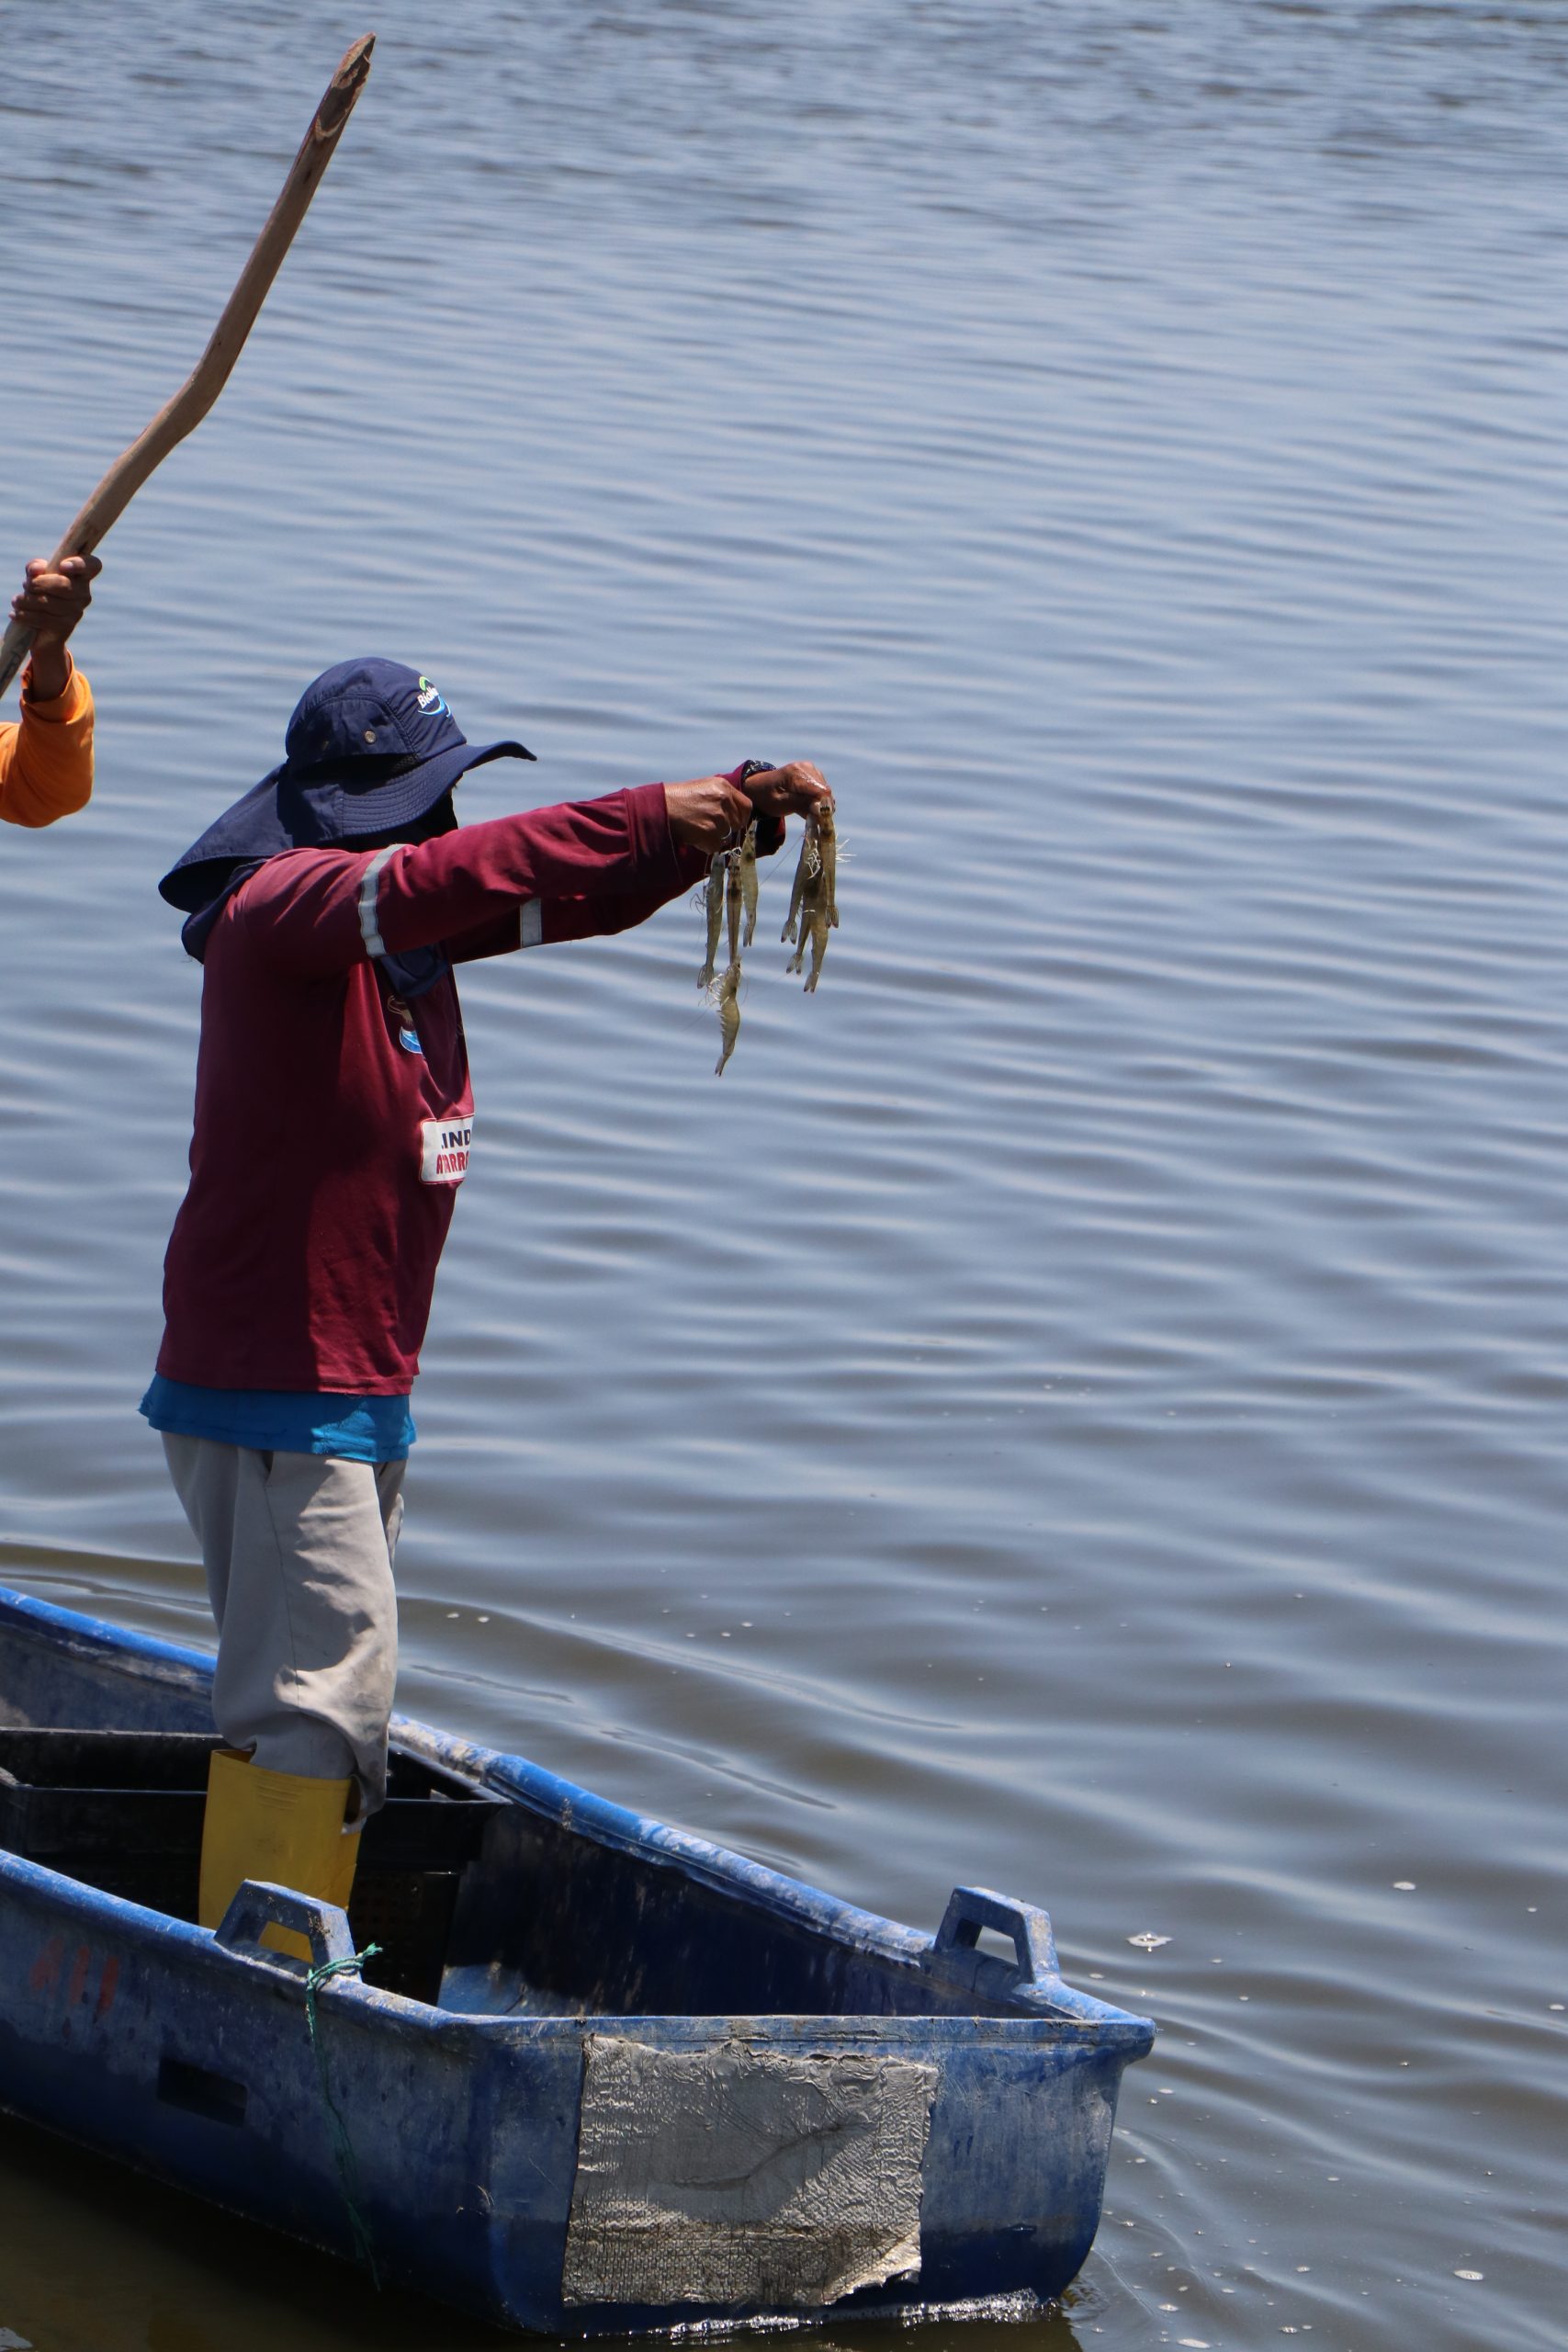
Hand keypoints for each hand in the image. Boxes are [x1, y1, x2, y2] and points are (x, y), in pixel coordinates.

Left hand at [12, 554, 101, 701]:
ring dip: (28, 600)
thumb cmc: (38, 598)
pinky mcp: (64, 629)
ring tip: (17, 602)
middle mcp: (83, 595)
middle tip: (27, 585)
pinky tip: (17, 615)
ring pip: (50, 601)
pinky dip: (26, 615)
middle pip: (64, 584)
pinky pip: (43, 618)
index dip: (82, 564)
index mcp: (80, 578)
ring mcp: (75, 613)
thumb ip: (36, 569)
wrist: (40, 636)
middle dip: (40, 584)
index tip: (65, 566)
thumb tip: (35, 569)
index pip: (92, 565)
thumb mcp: (35, 580)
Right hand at [666, 773, 752, 853]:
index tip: (732, 821)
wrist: (659, 808)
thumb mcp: (704, 787)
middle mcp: (723, 801)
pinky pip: (716, 847)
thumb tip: (736, 814)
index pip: (747, 807)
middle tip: (708, 826)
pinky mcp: (710, 834)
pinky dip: (706, 846)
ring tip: (698, 829)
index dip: (740, 817)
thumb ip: (723, 797)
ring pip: (727, 837)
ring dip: (715, 838)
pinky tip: (694, 836)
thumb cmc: (678, 798)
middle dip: (726, 829)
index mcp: (723, 787)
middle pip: (737, 824)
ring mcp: (718, 818)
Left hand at [740, 760, 832, 820]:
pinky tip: (808, 804)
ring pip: (825, 790)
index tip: (818, 819)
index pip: (820, 791)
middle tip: (813, 818)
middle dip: (821, 806)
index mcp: (795, 773)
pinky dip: (817, 798)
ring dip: (820, 803)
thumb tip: (820, 809)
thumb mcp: (780, 804)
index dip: (823, 806)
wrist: (758, 786)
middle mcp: (805, 767)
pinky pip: (821, 788)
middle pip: (825, 790)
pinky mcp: (812, 772)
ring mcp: (810, 768)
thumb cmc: (766, 796)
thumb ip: (800, 805)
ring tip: (808, 812)